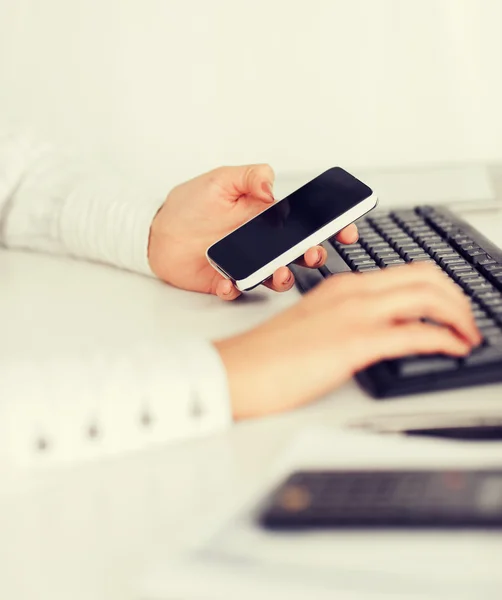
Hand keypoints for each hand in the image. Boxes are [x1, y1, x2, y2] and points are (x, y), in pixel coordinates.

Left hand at [148, 164, 357, 299]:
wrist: (156, 232)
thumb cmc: (188, 205)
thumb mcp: (219, 180)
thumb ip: (249, 176)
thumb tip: (272, 186)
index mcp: (264, 217)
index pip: (304, 222)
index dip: (328, 226)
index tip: (345, 228)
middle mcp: (259, 243)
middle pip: (297, 253)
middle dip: (312, 254)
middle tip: (312, 252)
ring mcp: (245, 264)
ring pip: (275, 276)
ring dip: (282, 277)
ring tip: (277, 271)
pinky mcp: (225, 281)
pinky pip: (237, 290)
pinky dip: (236, 288)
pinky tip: (229, 280)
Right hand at [214, 264, 481, 418]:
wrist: (238, 370)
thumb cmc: (268, 354)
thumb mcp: (315, 326)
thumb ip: (347, 321)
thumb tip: (377, 334)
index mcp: (343, 286)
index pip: (407, 272)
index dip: (440, 288)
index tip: (451, 308)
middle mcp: (353, 292)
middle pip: (427, 278)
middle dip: (458, 298)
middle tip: (467, 321)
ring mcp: (354, 314)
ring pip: (429, 297)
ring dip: (459, 316)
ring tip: (468, 335)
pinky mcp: (354, 342)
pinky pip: (417, 332)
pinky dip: (447, 339)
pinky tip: (456, 349)